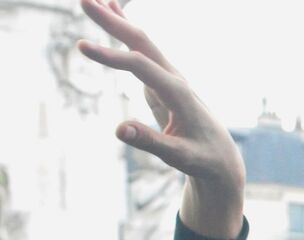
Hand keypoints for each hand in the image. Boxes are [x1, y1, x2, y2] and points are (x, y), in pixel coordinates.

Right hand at [77, 0, 244, 236]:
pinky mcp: (164, 83)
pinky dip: (126, 32)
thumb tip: (118, 128)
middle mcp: (175, 79)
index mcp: (179, 94)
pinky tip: (116, 16)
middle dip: (113, 21)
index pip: (141, 66)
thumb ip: (151, 142)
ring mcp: (170, 78)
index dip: (112, 56)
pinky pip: (142, 52)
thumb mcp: (179, 157)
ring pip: (142, 43)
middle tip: (83, 0)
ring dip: (118, 20)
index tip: (81, 47)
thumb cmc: (203, 160)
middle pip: (142, 42)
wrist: (223, 159)